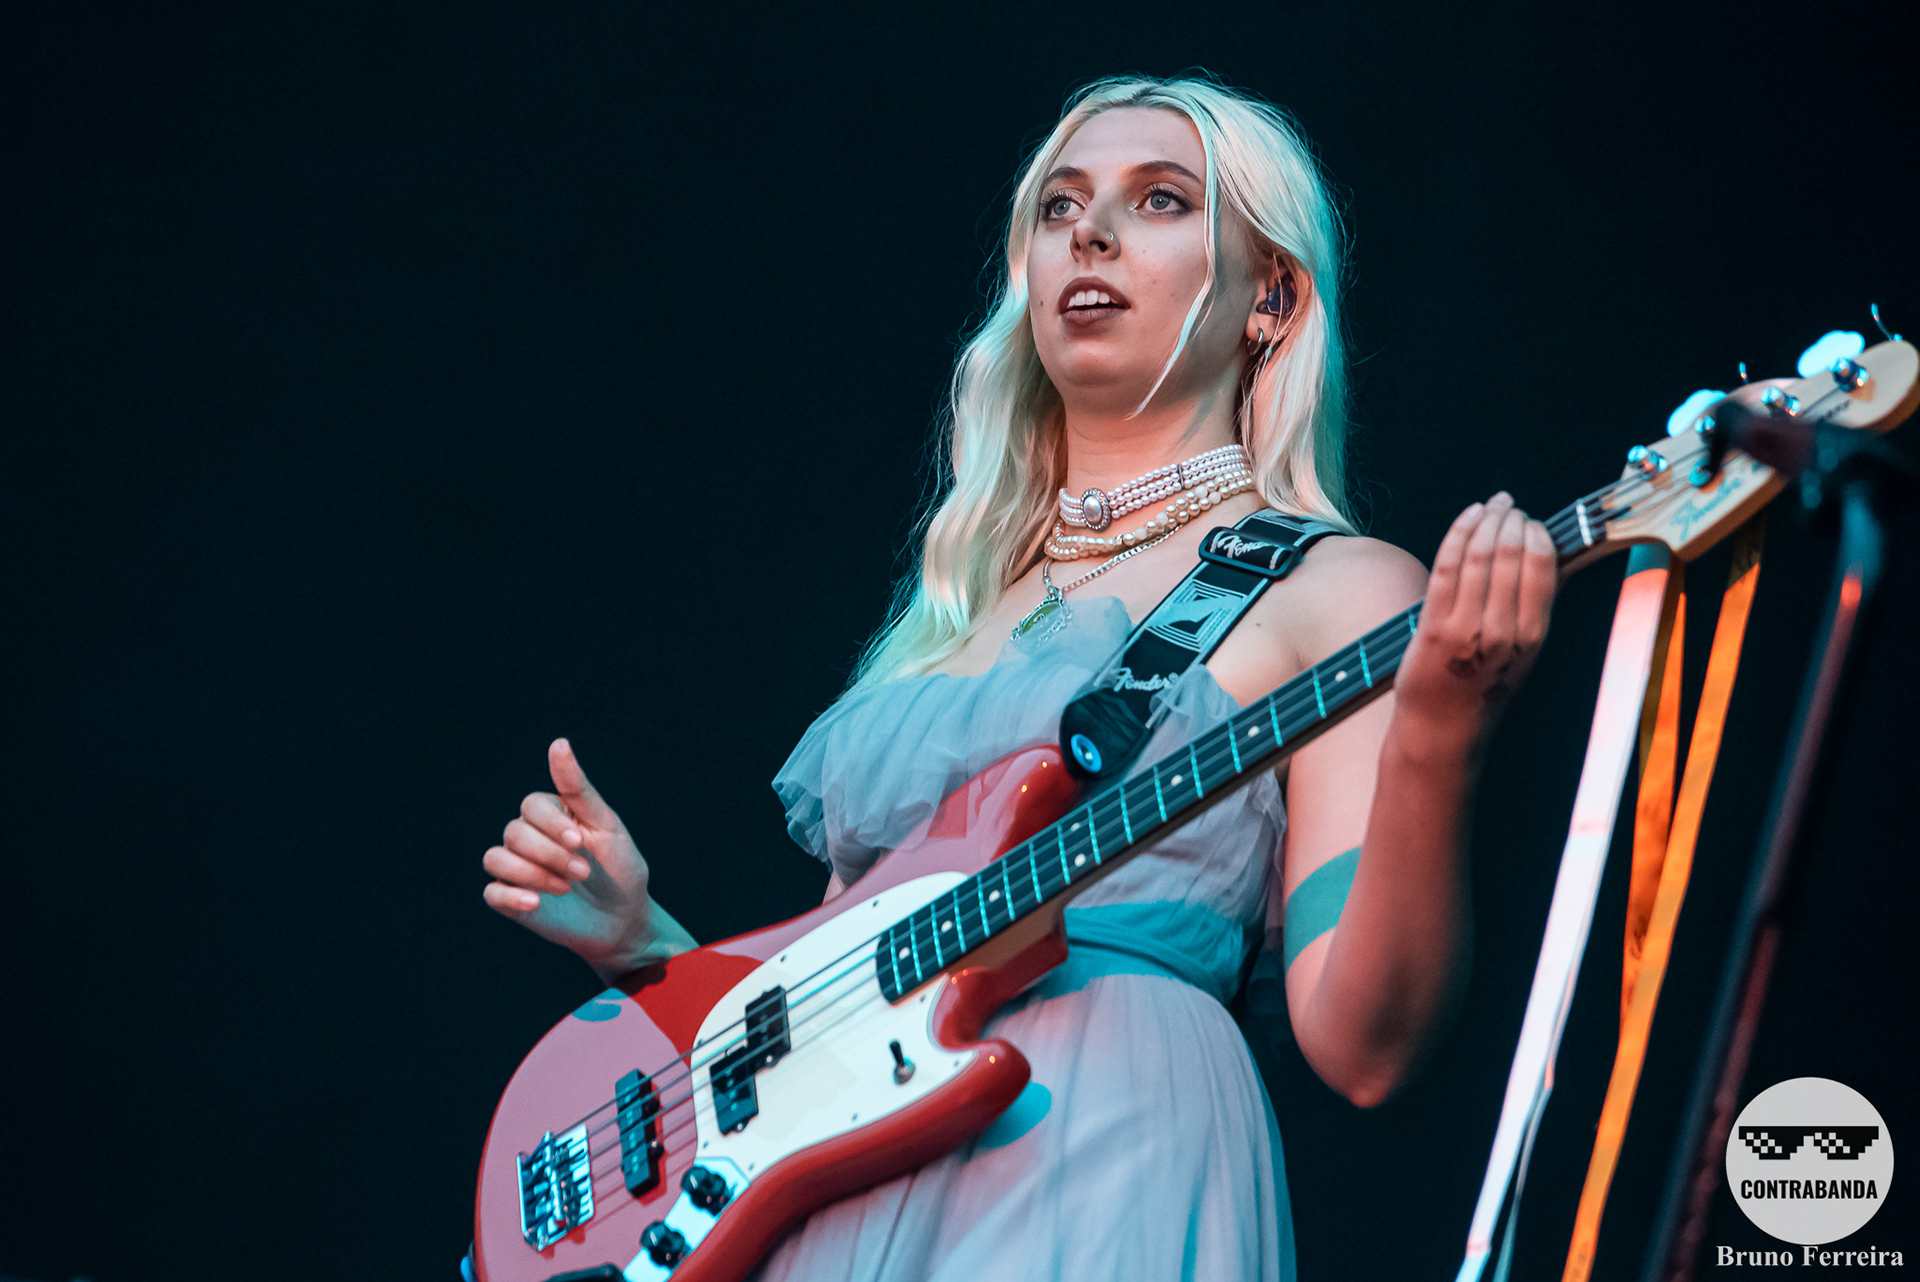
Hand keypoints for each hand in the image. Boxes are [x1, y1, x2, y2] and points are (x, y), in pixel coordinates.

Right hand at [482, 738, 692, 979]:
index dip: (551, 824)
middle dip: (550, 853)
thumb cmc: (620, 867)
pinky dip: (511, 895)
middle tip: (583, 872)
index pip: (530, 806)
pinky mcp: (512, 901)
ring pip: (496, 858)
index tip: (581, 841)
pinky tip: (536, 903)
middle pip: (514, 832)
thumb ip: (578, 787)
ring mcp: (517, 869)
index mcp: (551, 815)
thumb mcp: (606, 824)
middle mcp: (529, 838)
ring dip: (532, 873)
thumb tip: (558, 743)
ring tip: (565, 888)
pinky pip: (491, 892)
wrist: (624, 919)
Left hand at [1395, 492, 1557, 751]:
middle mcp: (1503, 631)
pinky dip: (1458, 534)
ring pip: (1480, 556)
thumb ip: (1535, 609)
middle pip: (1510, 555)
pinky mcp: (1434, 626)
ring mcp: (1467, 628)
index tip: (1531, 520)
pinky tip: (1467, 517)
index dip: (1536, 534)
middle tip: (1508, 507)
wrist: (1443, 727)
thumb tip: (1553, 559)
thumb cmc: (1483, 686)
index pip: (1542, 567)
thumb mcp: (1524, 653)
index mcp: (1533, 636)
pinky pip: (1447, 567)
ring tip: (1490, 506)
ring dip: (1485, 520)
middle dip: (1510, 520)